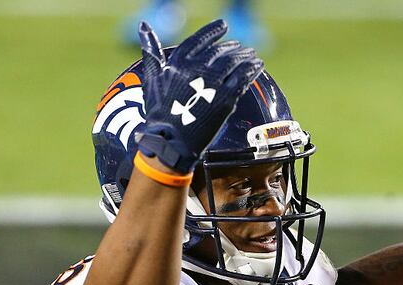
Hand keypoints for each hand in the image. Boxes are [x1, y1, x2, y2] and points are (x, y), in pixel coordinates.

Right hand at [136, 20, 263, 173]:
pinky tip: (258, 65)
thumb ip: (152, 51)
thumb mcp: (151, 78)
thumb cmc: (159, 113)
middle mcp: (197, 69)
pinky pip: (244, 77)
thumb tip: (144, 24)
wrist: (171, 141)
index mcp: (179, 62)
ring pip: (235, 62)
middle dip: (232, 47)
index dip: (212, 31)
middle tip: (240, 47)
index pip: (200, 39)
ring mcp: (214, 82)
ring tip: (252, 54)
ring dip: (245, 56)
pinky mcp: (227, 97)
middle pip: (220, 51)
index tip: (223, 26)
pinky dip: (253, 68)